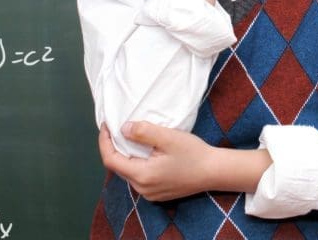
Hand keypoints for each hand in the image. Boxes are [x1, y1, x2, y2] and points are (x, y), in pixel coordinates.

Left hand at [98, 122, 270, 201]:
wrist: (213, 171)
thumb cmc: (192, 153)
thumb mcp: (168, 137)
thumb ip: (144, 132)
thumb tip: (123, 129)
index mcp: (142, 176)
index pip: (111, 160)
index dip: (104, 141)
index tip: (106, 124)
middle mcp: (142, 189)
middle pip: (118, 167)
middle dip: (113, 146)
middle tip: (116, 126)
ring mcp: (150, 193)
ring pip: (128, 171)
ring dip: (125, 154)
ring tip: (128, 135)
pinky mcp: (157, 193)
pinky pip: (138, 176)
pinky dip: (135, 161)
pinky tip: (142, 149)